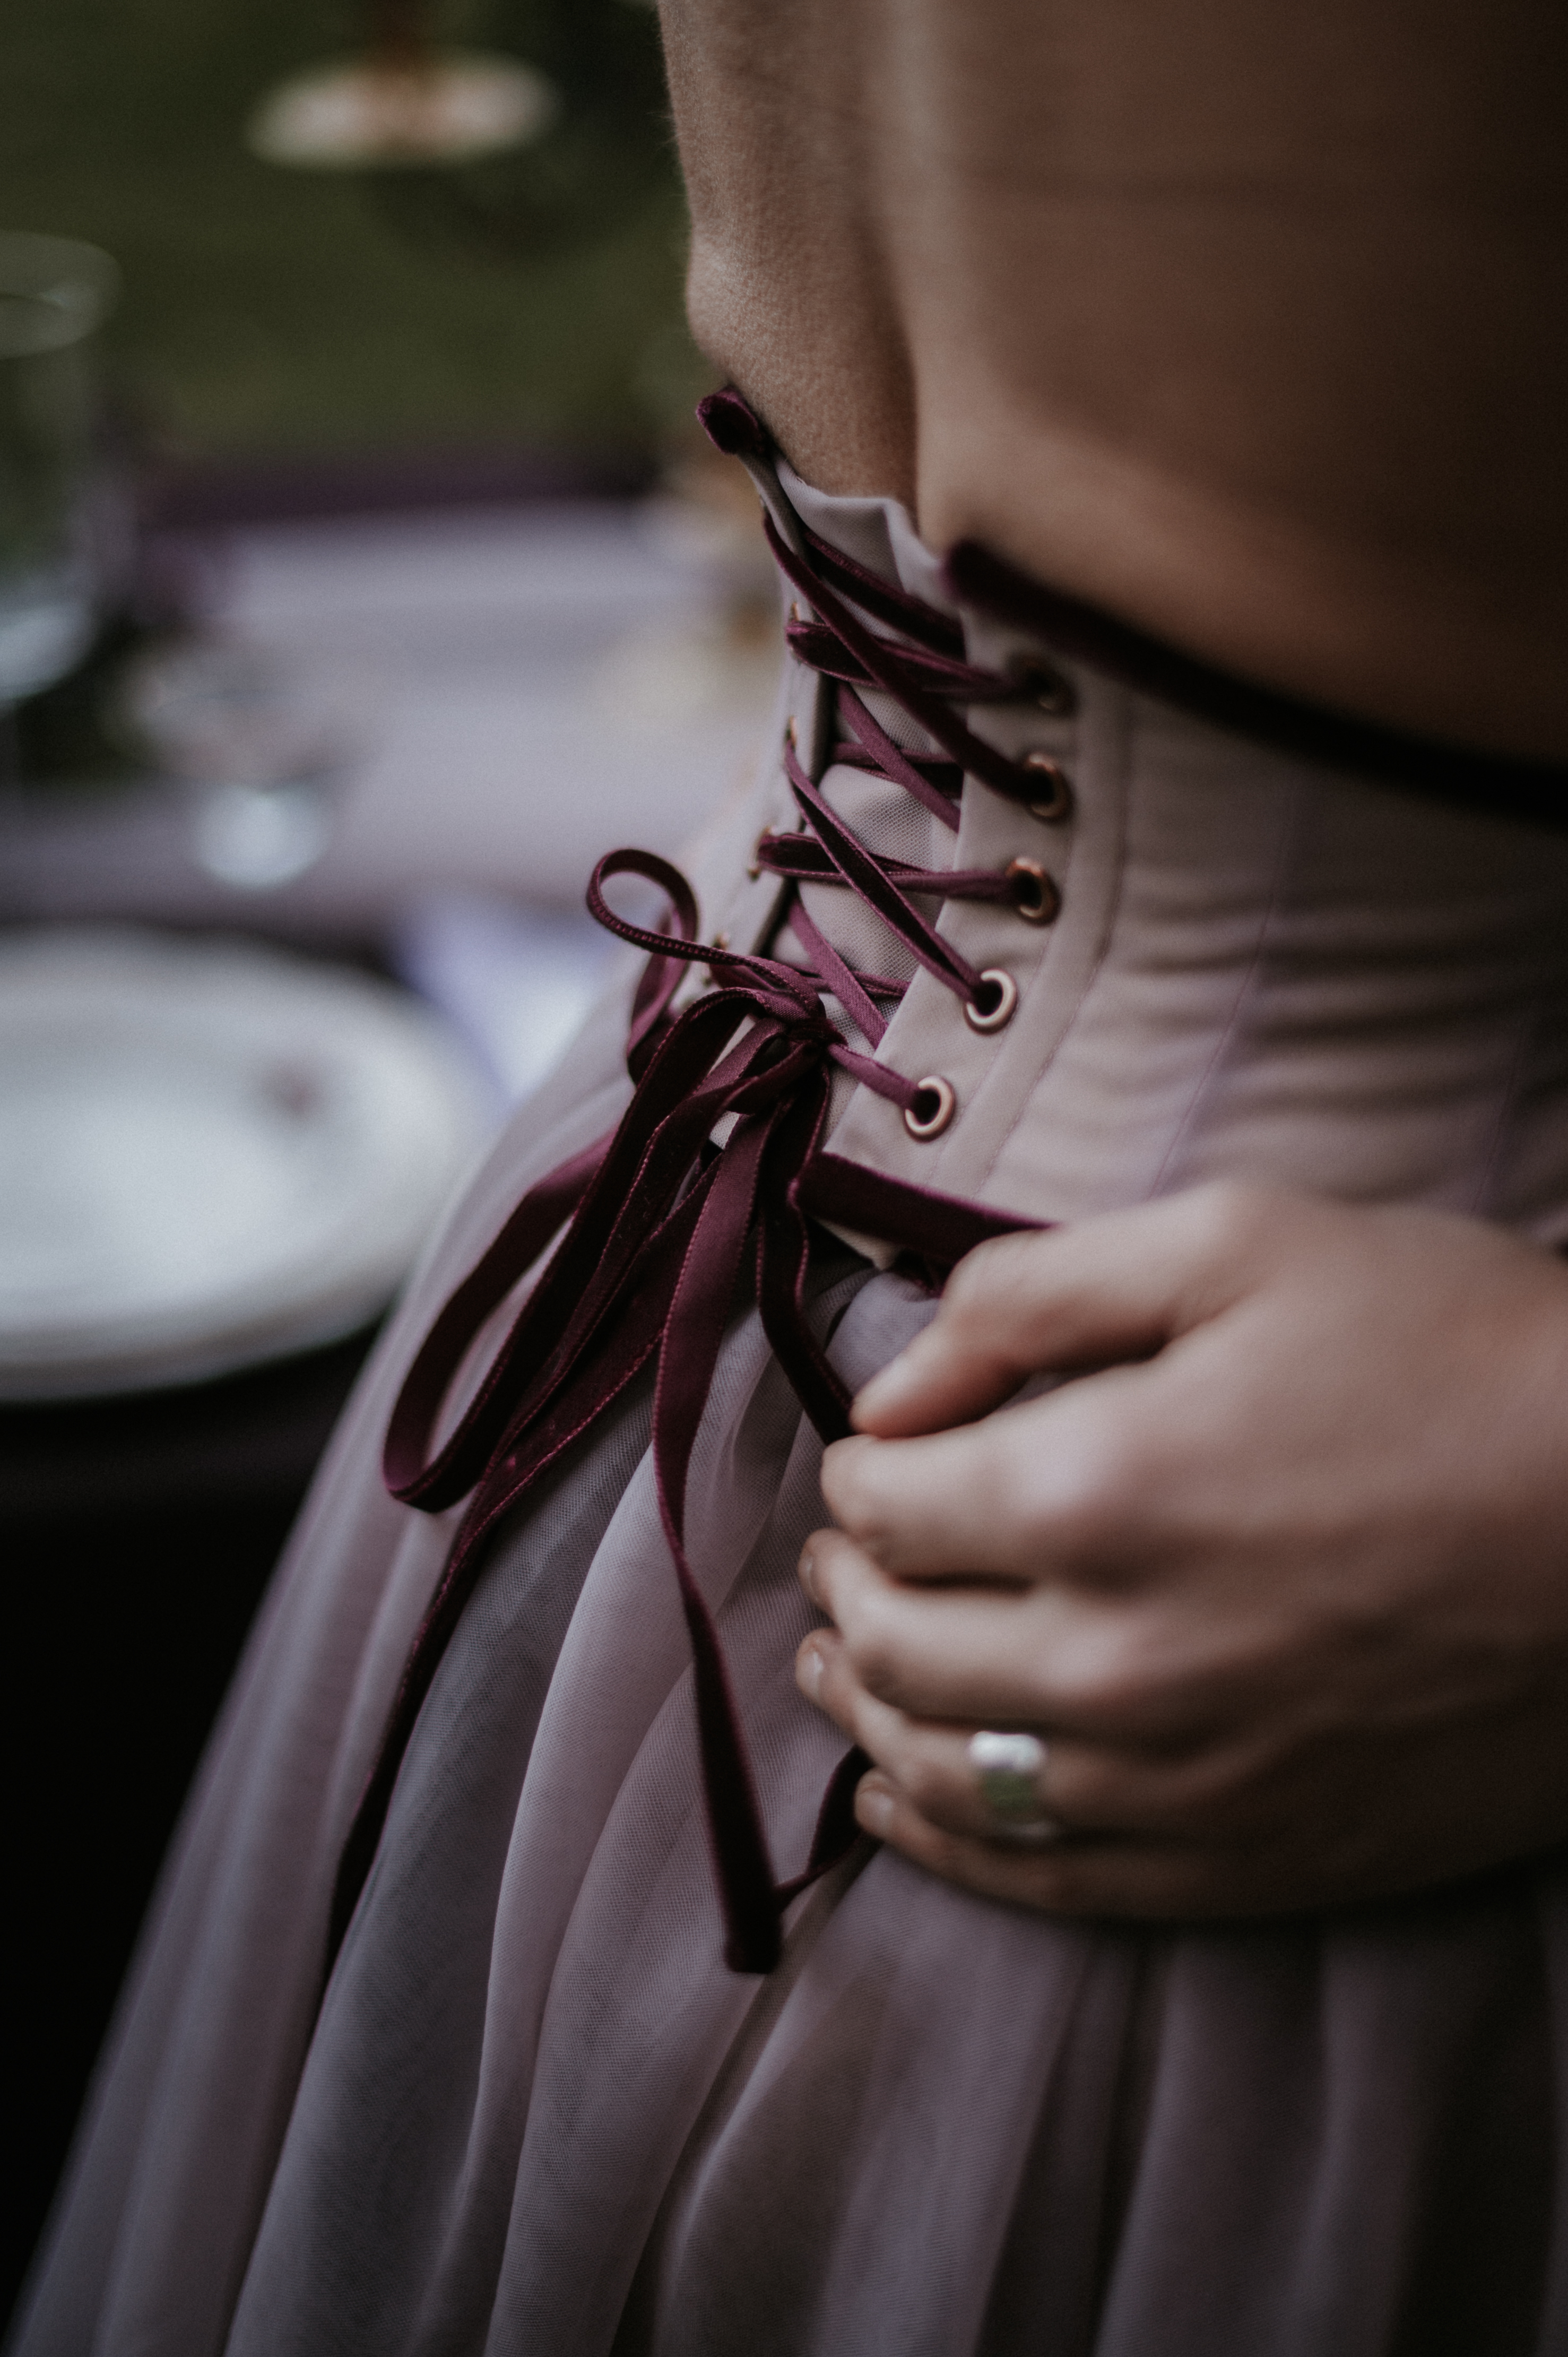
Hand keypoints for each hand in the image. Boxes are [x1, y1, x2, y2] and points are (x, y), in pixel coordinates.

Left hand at [795, 1182, 1567, 1917]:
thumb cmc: (1458, 1356)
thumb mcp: (1242, 1242)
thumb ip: (1033, 1297)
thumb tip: (894, 1383)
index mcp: (1090, 1491)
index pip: (884, 1505)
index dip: (859, 1472)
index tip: (879, 1454)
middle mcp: (1112, 1659)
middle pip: (895, 1644)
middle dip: (847, 1588)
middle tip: (844, 1554)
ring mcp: (1181, 1781)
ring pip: (947, 1777)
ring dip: (866, 1715)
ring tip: (840, 1667)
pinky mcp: (1251, 1859)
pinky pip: (1048, 1882)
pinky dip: (949, 1845)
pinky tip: (907, 1806)